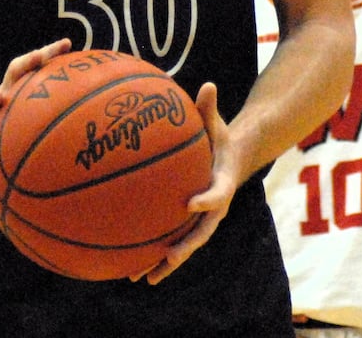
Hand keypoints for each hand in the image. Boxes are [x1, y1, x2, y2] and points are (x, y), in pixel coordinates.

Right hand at [0, 38, 72, 167]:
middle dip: (26, 63)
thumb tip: (102, 114)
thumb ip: (60, 116)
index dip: (50, 53)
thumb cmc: (19, 132)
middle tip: (38, 57)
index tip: (67, 43)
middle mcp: (6, 95)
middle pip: (14, 73)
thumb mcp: (37, 123)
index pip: (35, 64)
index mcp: (22, 89)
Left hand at [141, 82, 234, 283]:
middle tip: (167, 258)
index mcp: (223, 184)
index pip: (218, 194)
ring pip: (184, 246)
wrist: (232, 159)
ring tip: (141, 278)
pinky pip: (170, 241)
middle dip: (184, 248)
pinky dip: (154, 255)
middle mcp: (213, 208)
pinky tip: (129, 266)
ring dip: (164, 264)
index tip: (191, 203)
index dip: (207, 199)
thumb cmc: (219, 138)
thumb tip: (208, 84)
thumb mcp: (217, 122)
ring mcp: (200, 220)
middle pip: (201, 233)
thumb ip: (209, 107)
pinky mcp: (187, 223)